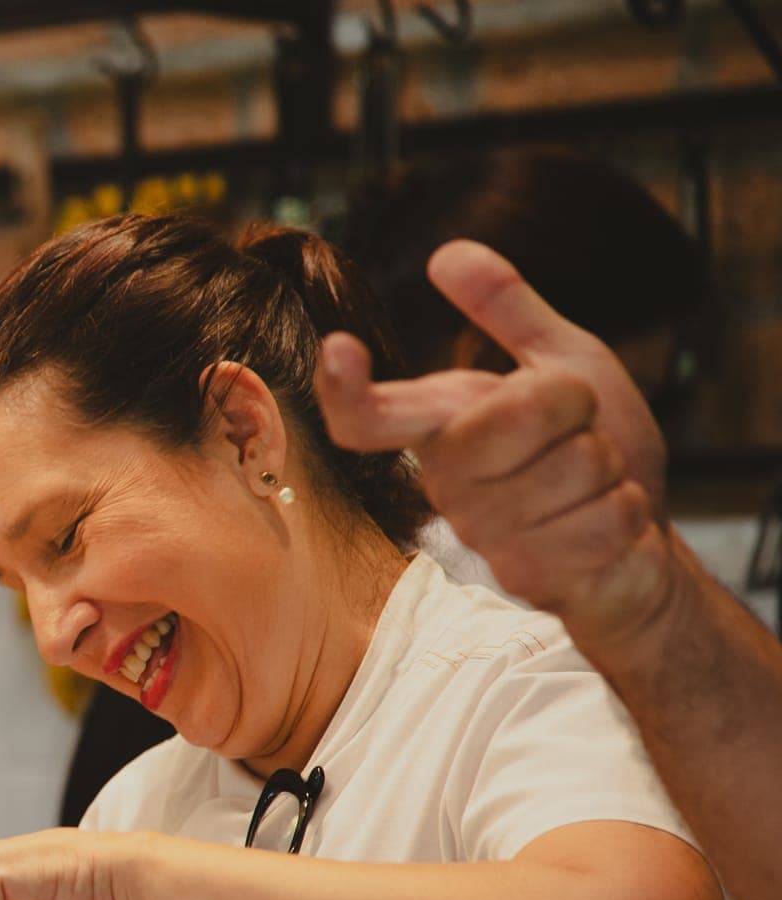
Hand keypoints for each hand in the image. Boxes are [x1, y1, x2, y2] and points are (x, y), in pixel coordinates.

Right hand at [317, 239, 680, 653]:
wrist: (632, 547)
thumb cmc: (591, 450)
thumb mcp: (562, 362)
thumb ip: (507, 308)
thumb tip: (447, 252)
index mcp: (440, 426)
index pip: (370, 416)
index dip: (347, 388)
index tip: (340, 350)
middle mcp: (445, 481)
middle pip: (514, 415)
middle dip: (575, 412)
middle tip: (577, 434)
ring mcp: (481, 533)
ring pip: (573, 466)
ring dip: (607, 470)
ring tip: (590, 487)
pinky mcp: (525, 575)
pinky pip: (601, 517)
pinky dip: (625, 512)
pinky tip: (604, 526)